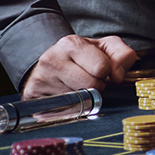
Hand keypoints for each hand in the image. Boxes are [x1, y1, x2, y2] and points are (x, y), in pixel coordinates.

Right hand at [21, 34, 140, 97]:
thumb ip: (123, 55)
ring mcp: (39, 78)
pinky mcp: (32, 96)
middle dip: (96, 85)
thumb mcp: (106, 47)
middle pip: (90, 85)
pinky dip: (69, 107)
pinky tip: (66, 96)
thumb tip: (118, 77)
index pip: (102, 68)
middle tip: (89, 79)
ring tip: (77, 86)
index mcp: (71, 43)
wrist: (51, 63)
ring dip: (83, 97)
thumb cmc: (83, 56)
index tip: (101, 70)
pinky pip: (62, 111)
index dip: (107, 72)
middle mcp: (52, 59)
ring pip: (77, 100)